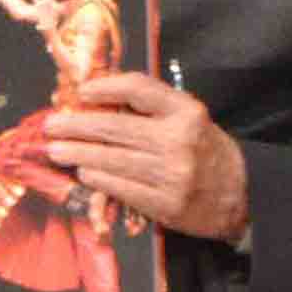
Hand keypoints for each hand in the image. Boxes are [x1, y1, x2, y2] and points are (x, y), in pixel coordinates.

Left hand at [45, 72, 251, 242]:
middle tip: (52, 126)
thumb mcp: (190, 118)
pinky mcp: (165, 204)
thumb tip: (101, 98)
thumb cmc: (206, 151)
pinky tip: (85, 173)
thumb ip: (153, 107)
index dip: (106, 87)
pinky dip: (99, 179)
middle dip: (77, 126)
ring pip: (113, 160)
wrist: (239, 197)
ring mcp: (171, 175)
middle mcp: (179, 140)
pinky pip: (122, 188)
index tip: (82, 91)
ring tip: (57, 150)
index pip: (139, 89)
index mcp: (186, 112)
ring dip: (79, 154)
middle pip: (116, 127)